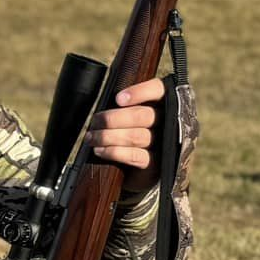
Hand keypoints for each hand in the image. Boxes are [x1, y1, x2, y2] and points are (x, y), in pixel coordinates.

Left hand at [84, 76, 163, 190]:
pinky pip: (134, 156)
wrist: (137, 169)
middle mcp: (167, 122)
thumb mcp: (128, 113)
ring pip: (136, 136)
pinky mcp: (155, 164)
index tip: (118, 99)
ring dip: (108, 136)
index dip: (139, 92)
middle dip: (112, 119)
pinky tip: (100, 150)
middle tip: (95, 122)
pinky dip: (114, 152)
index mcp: (162, 103)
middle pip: (142, 116)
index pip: (157, 90)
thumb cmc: (129, 132)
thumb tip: (105, 100)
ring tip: (91, 137)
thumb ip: (124, 104)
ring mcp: (162, 144)